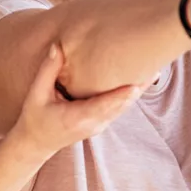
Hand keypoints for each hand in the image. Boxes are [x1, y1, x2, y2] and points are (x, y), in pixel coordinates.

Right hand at [8, 43, 144, 156]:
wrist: (35, 144)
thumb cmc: (35, 117)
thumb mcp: (36, 94)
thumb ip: (48, 70)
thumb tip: (58, 46)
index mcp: (79, 116)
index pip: (108, 103)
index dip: (126, 92)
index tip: (140, 77)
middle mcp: (95, 123)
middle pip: (123, 104)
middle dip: (139, 85)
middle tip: (155, 63)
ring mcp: (100, 125)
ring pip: (124, 106)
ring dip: (138, 89)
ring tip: (153, 67)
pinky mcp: (102, 123)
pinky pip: (119, 107)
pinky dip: (130, 94)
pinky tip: (140, 78)